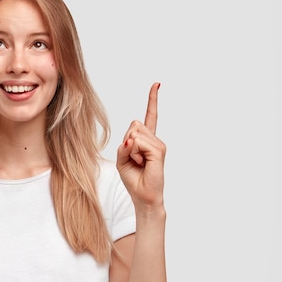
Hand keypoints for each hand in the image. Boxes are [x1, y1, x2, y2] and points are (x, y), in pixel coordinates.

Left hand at [116, 83, 165, 210]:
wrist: (144, 197)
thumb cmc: (133, 178)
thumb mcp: (121, 159)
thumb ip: (124, 145)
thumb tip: (132, 137)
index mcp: (146, 139)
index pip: (150, 116)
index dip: (152, 100)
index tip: (157, 84)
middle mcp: (154, 139)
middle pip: (133, 125)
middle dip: (126, 141)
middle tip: (133, 158)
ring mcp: (158, 144)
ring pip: (135, 133)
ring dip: (130, 149)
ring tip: (139, 162)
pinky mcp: (159, 151)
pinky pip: (138, 142)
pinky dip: (134, 152)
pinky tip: (141, 162)